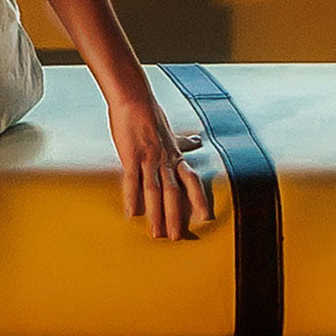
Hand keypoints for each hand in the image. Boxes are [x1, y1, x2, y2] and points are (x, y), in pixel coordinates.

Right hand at [109, 91, 213, 241]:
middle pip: (173, 192)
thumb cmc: (150, 114)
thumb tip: (197, 141)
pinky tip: (130, 214)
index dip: (198, 198)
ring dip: (156, 214)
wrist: (134, 98)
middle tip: (176, 237)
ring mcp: (148, 158)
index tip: (205, 217)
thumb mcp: (171, 130)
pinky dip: (131, 198)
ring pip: (154, 191)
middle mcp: (164, 159)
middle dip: (175, 216)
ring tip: (156, 234)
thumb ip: (182, 141)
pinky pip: (131, 180)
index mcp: (174, 155)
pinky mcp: (130, 156)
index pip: (191, 180)